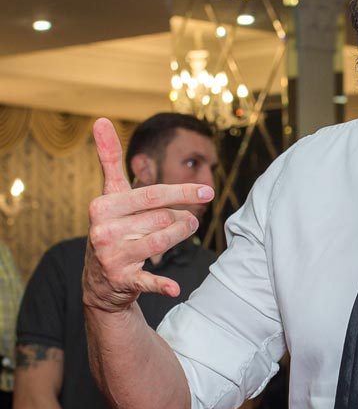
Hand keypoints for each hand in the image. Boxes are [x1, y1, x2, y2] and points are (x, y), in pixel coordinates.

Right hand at [83, 118, 213, 311]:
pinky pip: (147, 280)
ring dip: (180, 236)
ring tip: (185, 231)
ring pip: (161, 241)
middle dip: (180, 218)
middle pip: (160, 219)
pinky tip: (174, 289)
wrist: (100, 280)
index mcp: (102, 206)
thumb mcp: (110, 194)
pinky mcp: (121, 280)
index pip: (150, 195)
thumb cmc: (113, 227)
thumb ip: (109, 159)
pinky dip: (161, 285)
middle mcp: (103, 230)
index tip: (207, 191)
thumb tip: (100, 119)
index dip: (182, 192)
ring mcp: (111, 256)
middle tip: (190, 220)